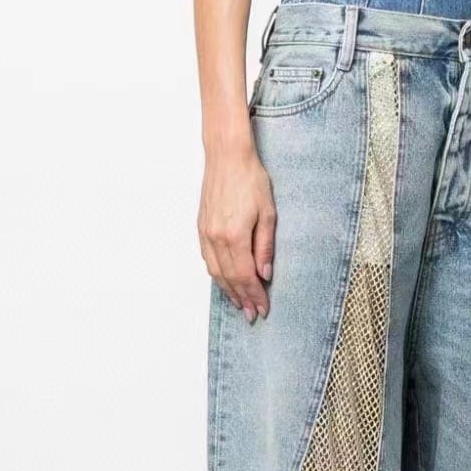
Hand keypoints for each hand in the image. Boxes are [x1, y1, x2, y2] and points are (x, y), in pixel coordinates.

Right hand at [198, 144, 275, 321]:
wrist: (226, 156)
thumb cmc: (250, 179)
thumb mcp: (268, 213)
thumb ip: (265, 246)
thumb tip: (264, 274)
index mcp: (235, 236)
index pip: (246, 276)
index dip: (255, 295)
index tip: (263, 309)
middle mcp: (216, 238)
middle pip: (230, 278)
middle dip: (242, 299)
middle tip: (252, 314)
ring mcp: (206, 233)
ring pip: (216, 272)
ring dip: (228, 291)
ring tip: (240, 304)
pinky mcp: (201, 228)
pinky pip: (208, 260)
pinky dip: (217, 275)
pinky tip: (225, 283)